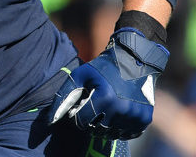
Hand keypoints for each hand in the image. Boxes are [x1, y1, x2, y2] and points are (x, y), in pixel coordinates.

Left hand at [50, 28, 168, 139]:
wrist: (135, 60)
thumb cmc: (103, 67)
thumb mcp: (80, 75)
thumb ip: (64, 96)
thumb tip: (51, 119)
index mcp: (105, 99)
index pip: (82, 123)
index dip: (77, 115)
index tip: (81, 105)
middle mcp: (122, 110)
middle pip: (96, 130)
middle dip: (91, 121)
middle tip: (94, 106)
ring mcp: (135, 117)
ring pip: (111, 134)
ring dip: (105, 125)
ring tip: (105, 108)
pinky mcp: (145, 120)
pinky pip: (126, 135)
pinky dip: (119, 128)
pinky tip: (118, 113)